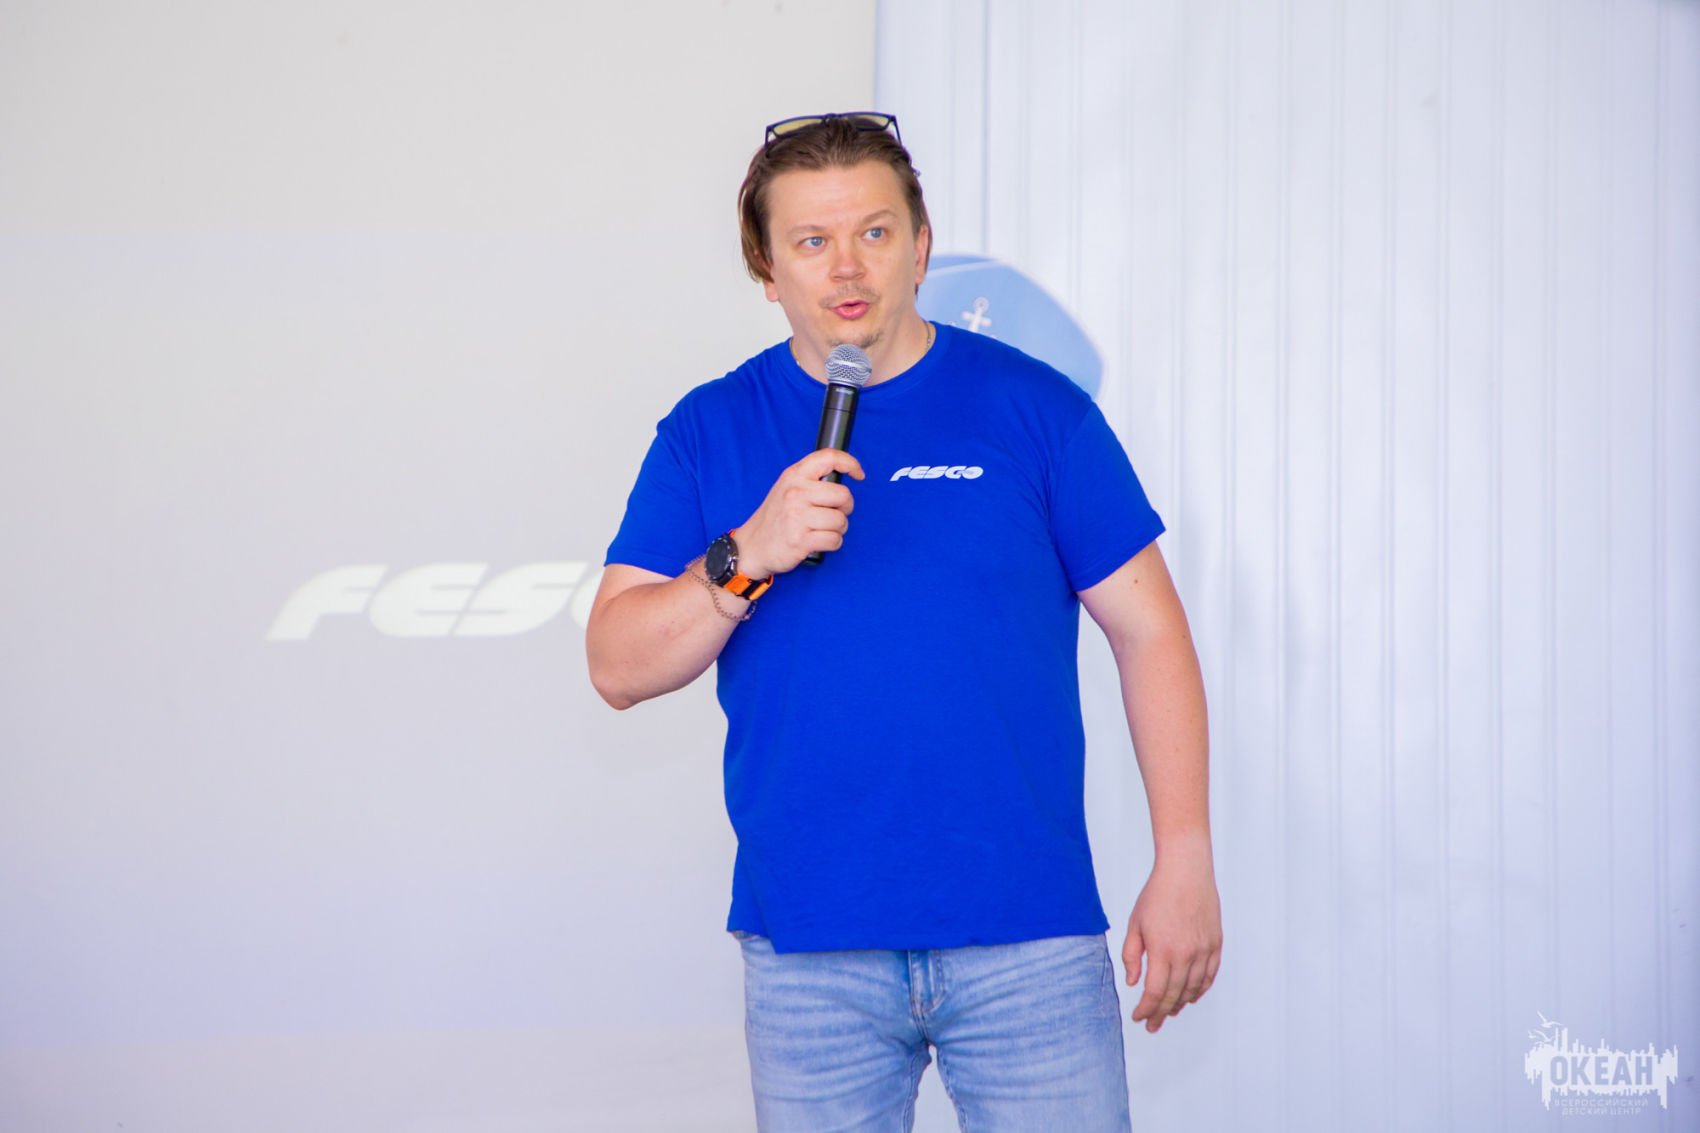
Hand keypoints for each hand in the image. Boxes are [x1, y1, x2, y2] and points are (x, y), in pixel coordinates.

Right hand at [734, 449, 864, 578]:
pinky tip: (818, 542)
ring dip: (838, 529)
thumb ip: (810, 479)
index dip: (850, 463)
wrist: (751, 547)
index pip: (828, 457)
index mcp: (794, 476)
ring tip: (821, 530)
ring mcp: (797, 517)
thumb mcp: (786, 487)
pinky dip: (832, 544)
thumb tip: (844, 474)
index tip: (858, 474)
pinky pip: (834, 540)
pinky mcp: (800, 540)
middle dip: (845, 508)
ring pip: (841, 521)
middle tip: (832, 514)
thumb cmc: (775, 518)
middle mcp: (796, 493)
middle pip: (843, 495)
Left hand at [1122, 837, 1221, 1033]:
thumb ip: (1132, 956)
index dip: (1146, 1010)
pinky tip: (1191, 996)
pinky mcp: (1215, 944)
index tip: (1139, 1017)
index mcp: (1162, 951)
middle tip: (1153, 1024)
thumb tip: (1133, 982)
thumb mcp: (1135, 924)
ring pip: (1193, 989)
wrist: (1186, 872)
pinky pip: (1209, 976)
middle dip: (1161, 1013)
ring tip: (1169, 1012)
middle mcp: (1185, 955)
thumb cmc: (1157, 894)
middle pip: (1174, 995)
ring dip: (1180, 1004)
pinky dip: (1200, 990)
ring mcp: (1203, 951)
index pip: (1154, 992)